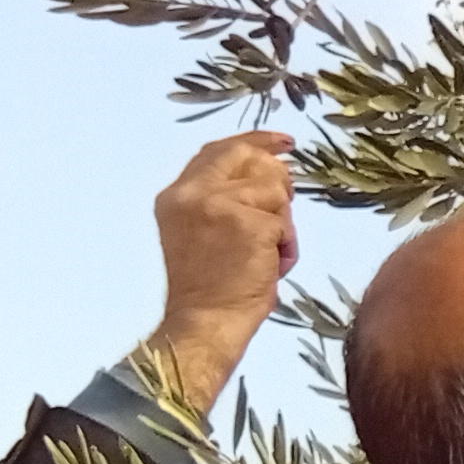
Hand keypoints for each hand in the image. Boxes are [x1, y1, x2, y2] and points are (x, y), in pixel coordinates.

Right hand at [142, 130, 299, 414]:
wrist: (205, 322)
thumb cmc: (212, 289)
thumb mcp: (202, 232)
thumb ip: (222, 199)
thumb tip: (269, 173)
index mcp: (176, 195)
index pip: (218, 150)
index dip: (255, 142)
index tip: (283, 143)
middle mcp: (192, 193)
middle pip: (249, 157)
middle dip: (277, 178)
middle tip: (285, 205)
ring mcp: (219, 205)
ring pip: (274, 189)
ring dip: (282, 223)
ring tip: (266, 254)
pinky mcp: (247, 223)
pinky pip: (285, 224)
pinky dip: (287, 247)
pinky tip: (270, 268)